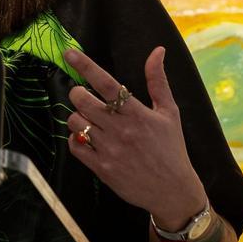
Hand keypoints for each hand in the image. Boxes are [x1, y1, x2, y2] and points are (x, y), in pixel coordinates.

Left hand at [64, 47, 208, 231]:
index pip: (107, 84)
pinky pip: (75, 146)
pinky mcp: (101, 168)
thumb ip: (158, 80)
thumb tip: (157, 51)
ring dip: (77, 116)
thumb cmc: (171, 148)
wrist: (172, 191)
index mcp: (137, 113)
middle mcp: (121, 130)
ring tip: (89, 119)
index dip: (86, 66)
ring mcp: (109, 150)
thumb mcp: (169, 112)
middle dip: (78, 93)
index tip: (70, 53)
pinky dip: (75, 139)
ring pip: (76, 122)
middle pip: (83, 101)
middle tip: (83, 96)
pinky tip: (86, 138)